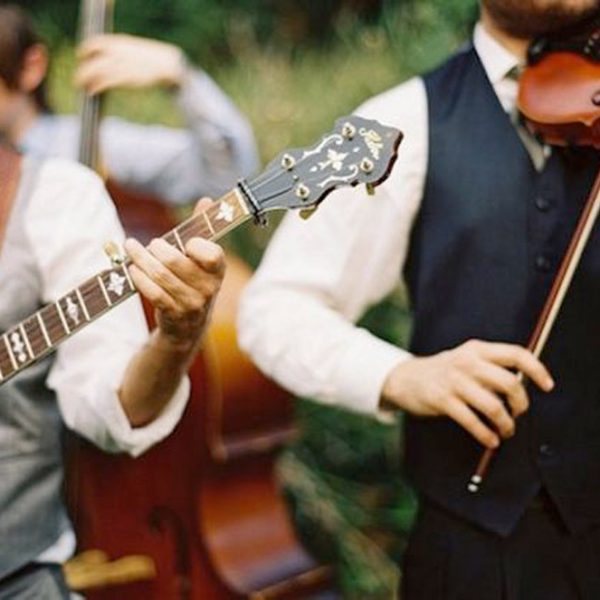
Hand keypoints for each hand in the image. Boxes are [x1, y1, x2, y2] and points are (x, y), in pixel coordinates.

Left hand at [75, 34, 185, 94]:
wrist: (167, 64)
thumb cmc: (151, 59)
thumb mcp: (133, 49)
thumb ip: (119, 52)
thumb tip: (111, 59)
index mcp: (117, 42)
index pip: (92, 43)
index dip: (84, 51)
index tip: (82, 59)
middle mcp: (115, 52)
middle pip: (89, 59)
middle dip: (82, 70)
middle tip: (79, 79)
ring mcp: (118, 65)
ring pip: (93, 71)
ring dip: (84, 79)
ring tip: (84, 87)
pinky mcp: (124, 78)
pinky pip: (103, 82)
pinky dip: (95, 87)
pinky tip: (92, 92)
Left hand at [124, 199, 224, 351]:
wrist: (188, 325)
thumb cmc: (193, 281)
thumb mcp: (201, 259)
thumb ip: (202, 230)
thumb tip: (206, 200)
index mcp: (218, 270)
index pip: (212, 254)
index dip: (195, 246)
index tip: (185, 243)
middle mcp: (209, 288)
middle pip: (175, 262)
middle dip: (155, 249)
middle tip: (148, 244)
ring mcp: (192, 303)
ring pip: (160, 276)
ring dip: (140, 259)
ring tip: (131, 248)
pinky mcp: (174, 314)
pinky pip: (152, 292)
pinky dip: (139, 277)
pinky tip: (132, 268)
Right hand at [381, 339, 553, 448]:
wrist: (404, 378)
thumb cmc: (443, 372)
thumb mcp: (465, 359)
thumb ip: (490, 367)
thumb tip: (523, 388)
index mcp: (476, 349)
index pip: (516, 354)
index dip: (537, 369)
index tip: (547, 386)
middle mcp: (467, 362)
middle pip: (509, 383)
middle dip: (521, 405)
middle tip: (519, 414)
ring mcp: (454, 381)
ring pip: (493, 406)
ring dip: (506, 424)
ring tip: (506, 431)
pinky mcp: (442, 400)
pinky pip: (473, 421)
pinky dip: (486, 435)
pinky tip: (490, 440)